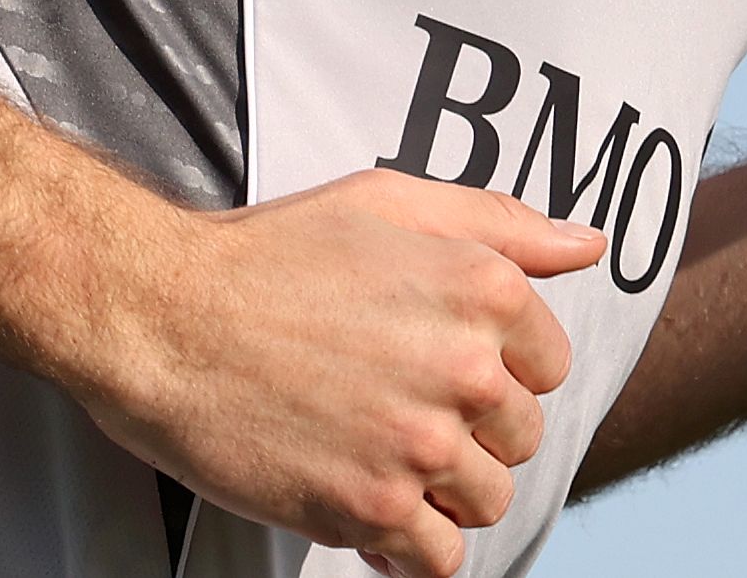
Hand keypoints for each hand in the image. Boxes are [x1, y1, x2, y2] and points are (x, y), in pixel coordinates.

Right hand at [66, 167, 602, 577]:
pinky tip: (373, 512)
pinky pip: (438, 560)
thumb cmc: (267, 257)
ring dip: (444, 493)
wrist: (161, 317)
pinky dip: (412, 549)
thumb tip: (585, 244)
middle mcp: (467, 367)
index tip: (439, 370)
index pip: (548, 366)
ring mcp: (422, 443)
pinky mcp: (372, 506)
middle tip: (398, 412)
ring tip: (381, 458)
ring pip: (488, 500)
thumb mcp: (390, 204)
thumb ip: (500, 223)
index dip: (495, 373)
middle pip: (521, 437)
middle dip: (471, 434)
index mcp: (482, 289)